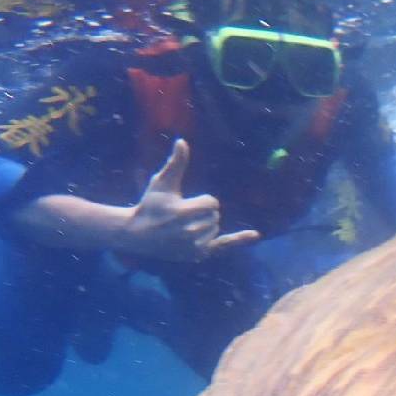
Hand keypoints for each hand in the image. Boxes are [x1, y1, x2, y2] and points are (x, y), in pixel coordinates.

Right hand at [120, 139, 260, 261]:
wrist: (139, 235)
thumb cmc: (151, 205)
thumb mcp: (162, 183)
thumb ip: (176, 164)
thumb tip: (183, 141)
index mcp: (183, 212)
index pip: (212, 203)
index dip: (202, 201)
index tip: (185, 204)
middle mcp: (191, 231)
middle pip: (215, 216)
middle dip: (203, 213)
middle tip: (182, 217)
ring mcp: (195, 246)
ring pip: (216, 228)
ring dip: (206, 225)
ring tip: (184, 227)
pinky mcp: (199, 254)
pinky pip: (225, 245)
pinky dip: (241, 240)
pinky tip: (256, 235)